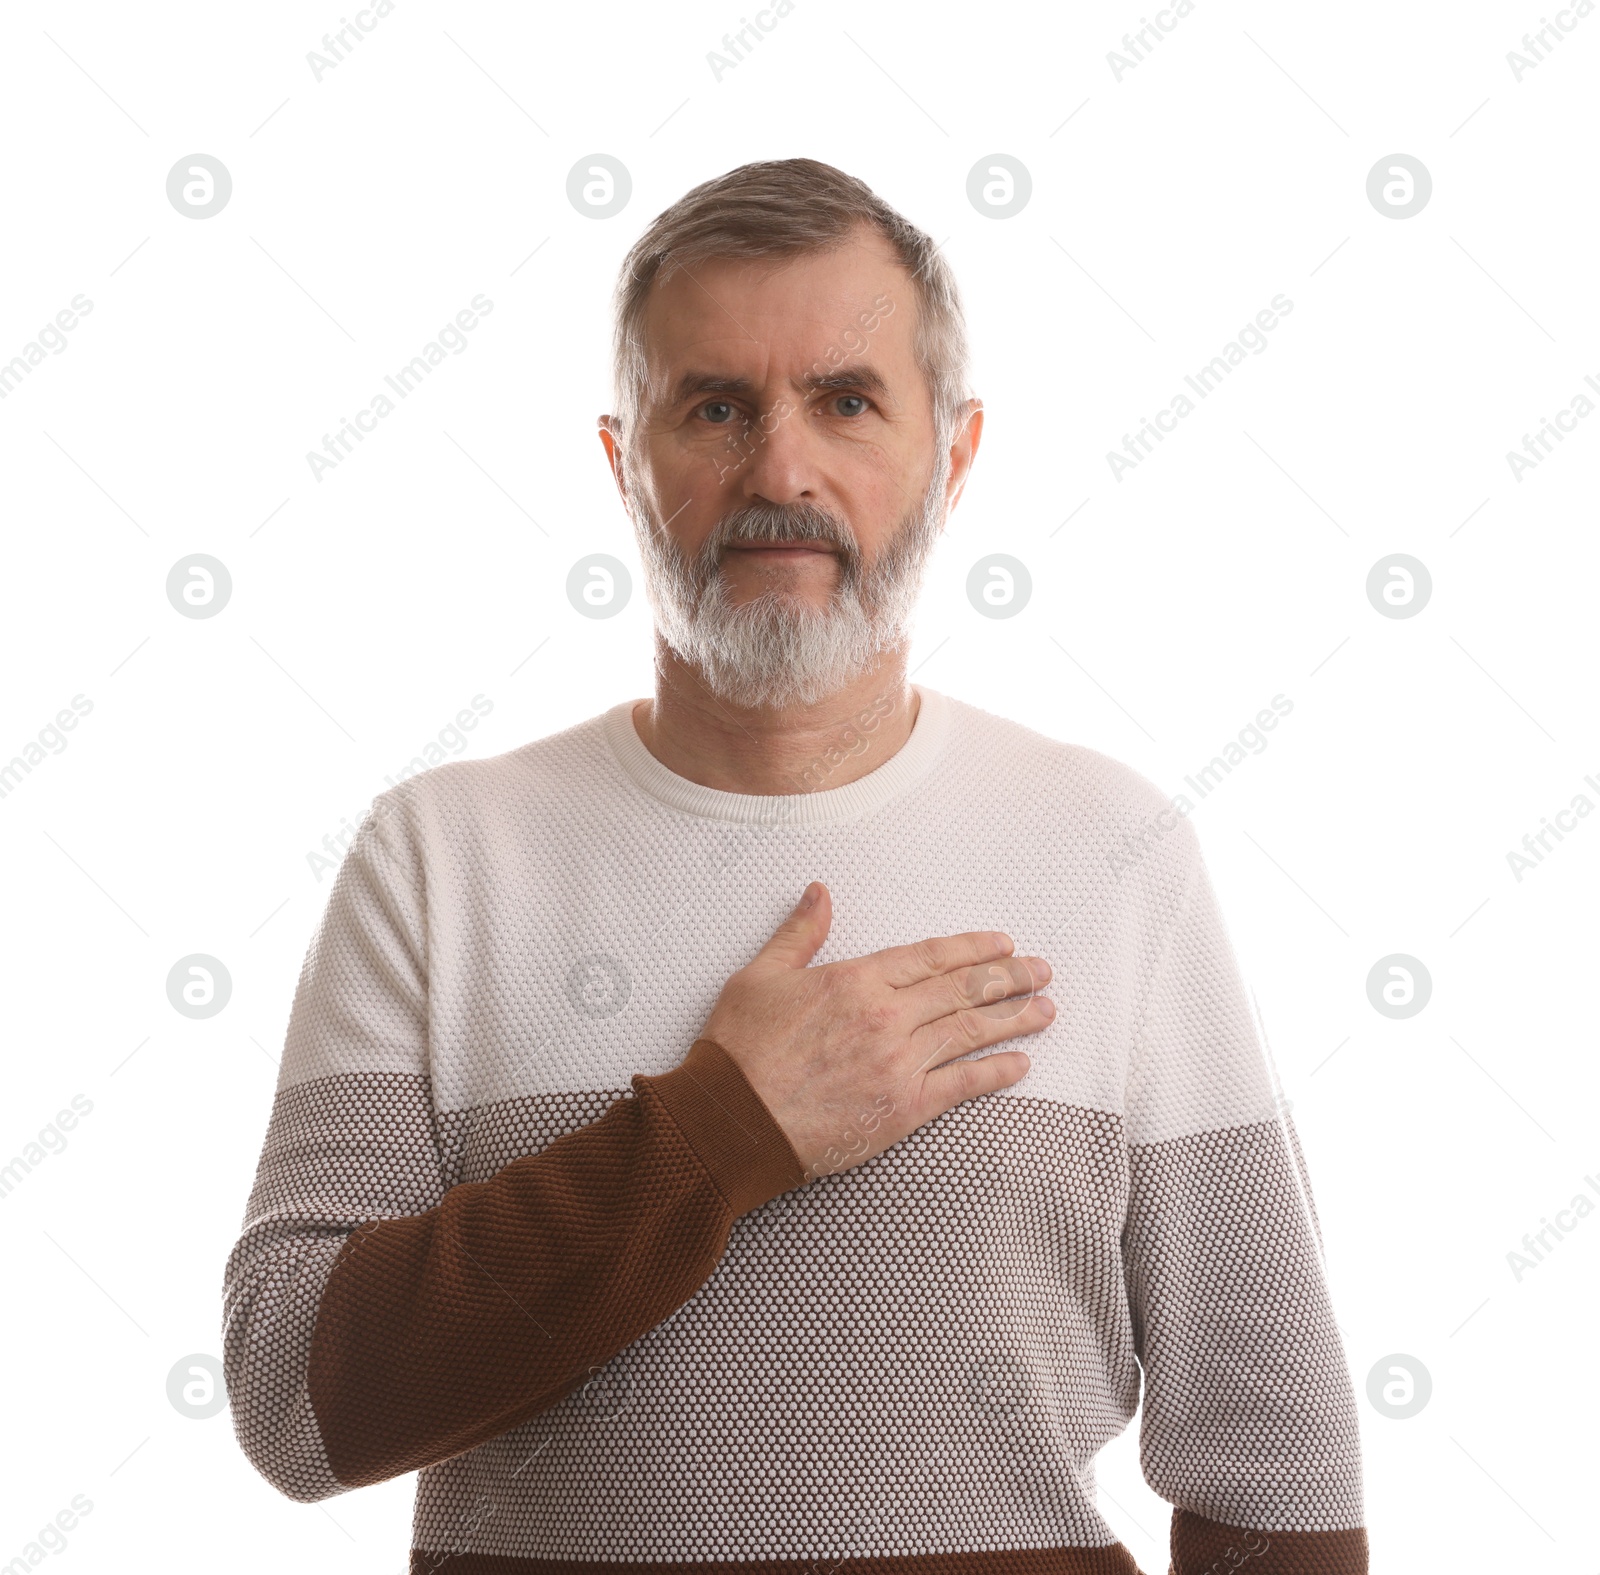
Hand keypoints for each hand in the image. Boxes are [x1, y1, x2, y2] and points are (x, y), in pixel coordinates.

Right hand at [701, 882, 1052, 1180]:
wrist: (731, 1120)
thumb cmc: (739, 1049)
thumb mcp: (759, 975)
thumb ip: (799, 933)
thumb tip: (820, 892)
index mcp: (856, 980)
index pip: (929, 956)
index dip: (971, 948)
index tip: (1002, 943)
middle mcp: (887, 1017)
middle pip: (962, 990)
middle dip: (1008, 977)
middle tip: (1042, 970)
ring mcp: (899, 1063)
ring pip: (970, 1032)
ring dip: (1014, 1018)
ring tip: (1046, 1009)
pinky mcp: (902, 1107)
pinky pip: (961, 1085)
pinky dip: (995, 1072)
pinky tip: (1020, 1064)